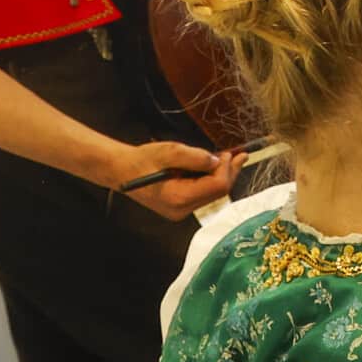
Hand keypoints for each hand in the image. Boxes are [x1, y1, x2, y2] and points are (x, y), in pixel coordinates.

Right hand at [104, 140, 240, 220]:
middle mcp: (182, 209)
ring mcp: (181, 210)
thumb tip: (217, 161)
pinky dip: (210, 179)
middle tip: (238, 154)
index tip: (230, 153)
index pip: (217, 186)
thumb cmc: (143, 160)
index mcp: (179, 198)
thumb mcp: (169, 152)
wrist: (122, 171)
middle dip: (229, 172)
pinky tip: (213, 167)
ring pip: (212, 193)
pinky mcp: (180, 206)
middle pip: (218, 192)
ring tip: (227, 158)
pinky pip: (203, 193)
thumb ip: (195, 157)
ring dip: (221, 175)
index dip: (227, 169)